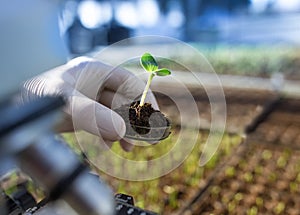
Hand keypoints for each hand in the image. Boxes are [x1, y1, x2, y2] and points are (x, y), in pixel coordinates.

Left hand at [22, 57, 158, 150]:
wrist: (18, 108)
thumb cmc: (36, 97)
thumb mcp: (64, 102)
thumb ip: (91, 115)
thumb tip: (120, 130)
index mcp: (94, 71)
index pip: (127, 81)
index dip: (143, 97)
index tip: (152, 115)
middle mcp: (96, 83)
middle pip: (125, 100)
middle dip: (134, 119)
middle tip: (142, 137)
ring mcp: (92, 99)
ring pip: (117, 114)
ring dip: (125, 130)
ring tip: (129, 146)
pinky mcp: (88, 114)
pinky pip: (107, 124)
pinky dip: (112, 135)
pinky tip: (113, 145)